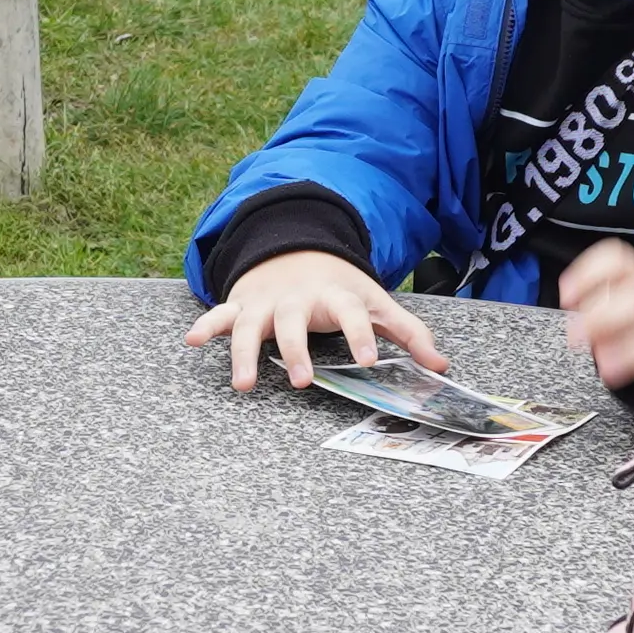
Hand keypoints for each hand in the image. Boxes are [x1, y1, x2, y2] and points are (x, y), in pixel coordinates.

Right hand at [186, 248, 441, 391]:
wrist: (297, 249)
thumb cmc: (340, 286)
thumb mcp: (377, 302)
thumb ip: (408, 333)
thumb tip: (442, 365)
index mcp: (337, 295)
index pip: (353, 313)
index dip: (362, 336)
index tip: (369, 362)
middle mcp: (299, 298)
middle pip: (295, 323)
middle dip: (297, 351)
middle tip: (303, 381)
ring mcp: (267, 302)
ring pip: (252, 326)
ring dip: (244, 352)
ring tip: (243, 383)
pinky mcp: (242, 306)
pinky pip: (220, 315)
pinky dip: (205, 325)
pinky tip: (191, 340)